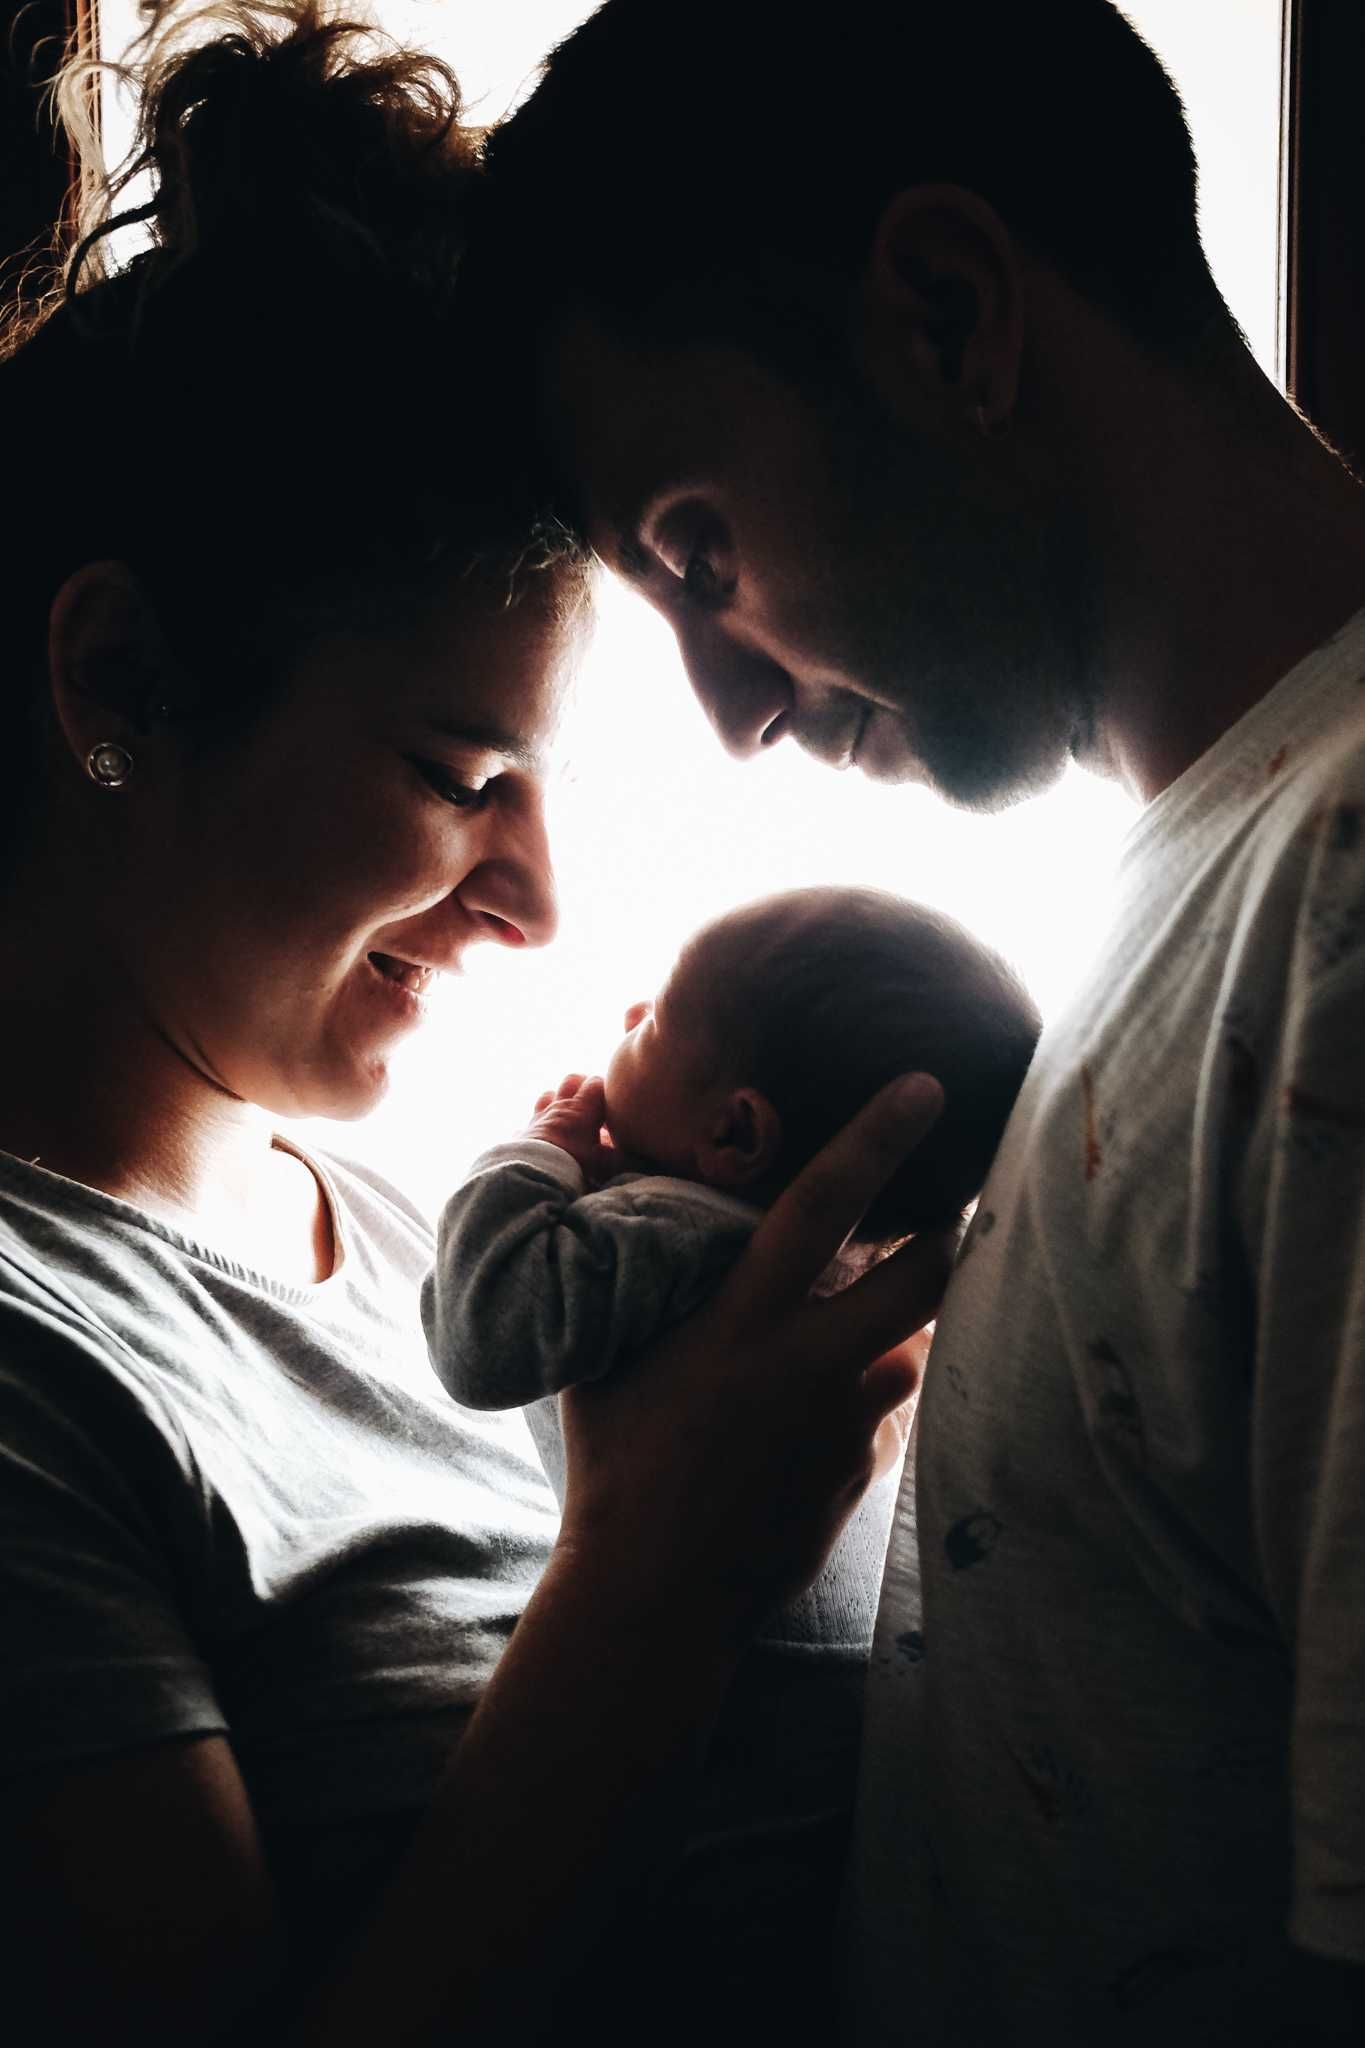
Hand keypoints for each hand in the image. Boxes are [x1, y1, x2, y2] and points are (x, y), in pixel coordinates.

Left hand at [525, 1074, 616, 1183]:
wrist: (533, 1176)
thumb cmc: (573, 1166)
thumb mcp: (605, 1165)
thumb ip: (625, 1160)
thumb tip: (644, 1162)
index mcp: (582, 1108)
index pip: (597, 1083)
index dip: (608, 1092)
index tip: (615, 1111)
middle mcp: (559, 1107)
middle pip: (572, 1080)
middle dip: (584, 1088)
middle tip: (595, 1108)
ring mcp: (538, 1118)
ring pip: (548, 1095)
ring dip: (559, 1102)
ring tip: (569, 1119)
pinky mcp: (522, 1134)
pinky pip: (530, 1122)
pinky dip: (539, 1127)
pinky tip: (544, 1139)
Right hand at [556, 1074, 952, 1640]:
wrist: (656, 1596)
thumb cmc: (617, 1465)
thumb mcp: (610, 1357)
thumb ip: (644, 1286)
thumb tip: (622, 1208)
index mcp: (742, 1323)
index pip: (819, 1207)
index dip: (875, 1140)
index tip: (925, 1089)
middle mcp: (808, 1364)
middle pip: (920, 1278)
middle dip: (952, 1231)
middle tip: (961, 1203)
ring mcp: (846, 1424)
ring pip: (909, 1348)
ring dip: (898, 1330)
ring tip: (853, 1332)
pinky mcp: (863, 1474)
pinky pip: (880, 1415)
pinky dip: (862, 1404)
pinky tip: (812, 1427)